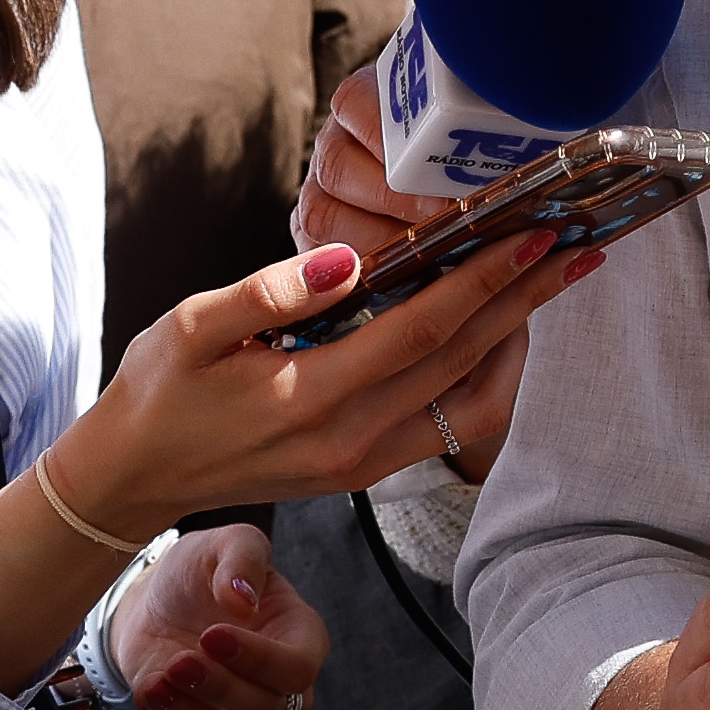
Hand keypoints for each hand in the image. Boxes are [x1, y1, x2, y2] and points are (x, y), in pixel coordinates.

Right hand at [51, 188, 600, 538]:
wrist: (132, 478)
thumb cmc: (157, 392)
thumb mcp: (188, 327)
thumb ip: (268, 292)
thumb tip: (346, 259)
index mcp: (309, 395)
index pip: (424, 328)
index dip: (486, 277)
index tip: (535, 231)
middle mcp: (351, 438)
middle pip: (466, 359)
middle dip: (526, 298)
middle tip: (577, 245)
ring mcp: (363, 461)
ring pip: (472, 399)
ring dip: (518, 339)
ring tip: (547, 283)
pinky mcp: (365, 469)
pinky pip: (450, 425)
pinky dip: (487, 377)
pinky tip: (498, 332)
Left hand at [111, 523, 331, 709]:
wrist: (153, 601)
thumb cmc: (201, 571)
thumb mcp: (225, 542)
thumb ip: (243, 558)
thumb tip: (243, 599)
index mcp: (300, 637)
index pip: (298, 668)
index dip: (260, 660)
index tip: (213, 633)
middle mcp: (277, 683)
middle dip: (222, 689)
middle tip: (182, 660)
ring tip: (158, 678)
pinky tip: (149, 686)